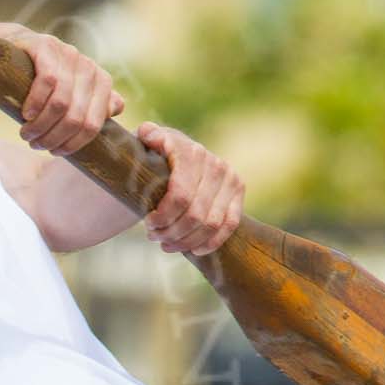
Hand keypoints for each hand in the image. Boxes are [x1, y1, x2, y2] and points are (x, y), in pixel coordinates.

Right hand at [8, 29, 124, 155]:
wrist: (14, 45)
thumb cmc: (42, 76)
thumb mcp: (70, 91)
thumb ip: (94, 102)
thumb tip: (116, 108)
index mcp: (101, 82)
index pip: (93, 124)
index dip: (73, 144)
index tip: (54, 152)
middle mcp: (89, 67)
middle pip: (76, 117)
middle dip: (53, 138)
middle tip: (35, 144)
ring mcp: (68, 55)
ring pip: (61, 103)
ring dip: (41, 126)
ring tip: (27, 134)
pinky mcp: (47, 47)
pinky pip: (47, 81)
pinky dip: (35, 103)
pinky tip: (26, 114)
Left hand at [137, 123, 245, 255]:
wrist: (177, 153)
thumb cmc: (155, 153)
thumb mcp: (145, 142)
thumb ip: (146, 137)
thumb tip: (149, 134)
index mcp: (191, 153)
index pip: (180, 196)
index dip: (163, 217)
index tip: (148, 223)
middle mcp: (215, 164)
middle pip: (195, 215)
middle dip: (171, 232)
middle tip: (154, 237)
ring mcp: (230, 178)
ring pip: (211, 224)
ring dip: (187, 240)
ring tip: (167, 244)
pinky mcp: (239, 191)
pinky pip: (230, 224)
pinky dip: (212, 242)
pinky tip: (195, 250)